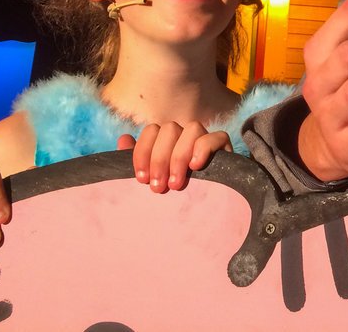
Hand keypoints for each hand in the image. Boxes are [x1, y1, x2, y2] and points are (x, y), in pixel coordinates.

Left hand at [117, 123, 231, 192]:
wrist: (204, 219)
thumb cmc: (172, 198)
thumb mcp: (152, 181)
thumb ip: (137, 162)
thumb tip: (123, 140)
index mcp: (166, 141)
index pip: (151, 130)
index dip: (143, 151)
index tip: (141, 178)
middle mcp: (185, 136)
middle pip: (169, 128)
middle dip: (160, 158)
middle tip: (157, 188)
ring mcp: (205, 139)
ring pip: (192, 128)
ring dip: (180, 155)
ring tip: (175, 183)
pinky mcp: (224, 148)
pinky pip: (216, 136)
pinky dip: (204, 148)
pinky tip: (195, 167)